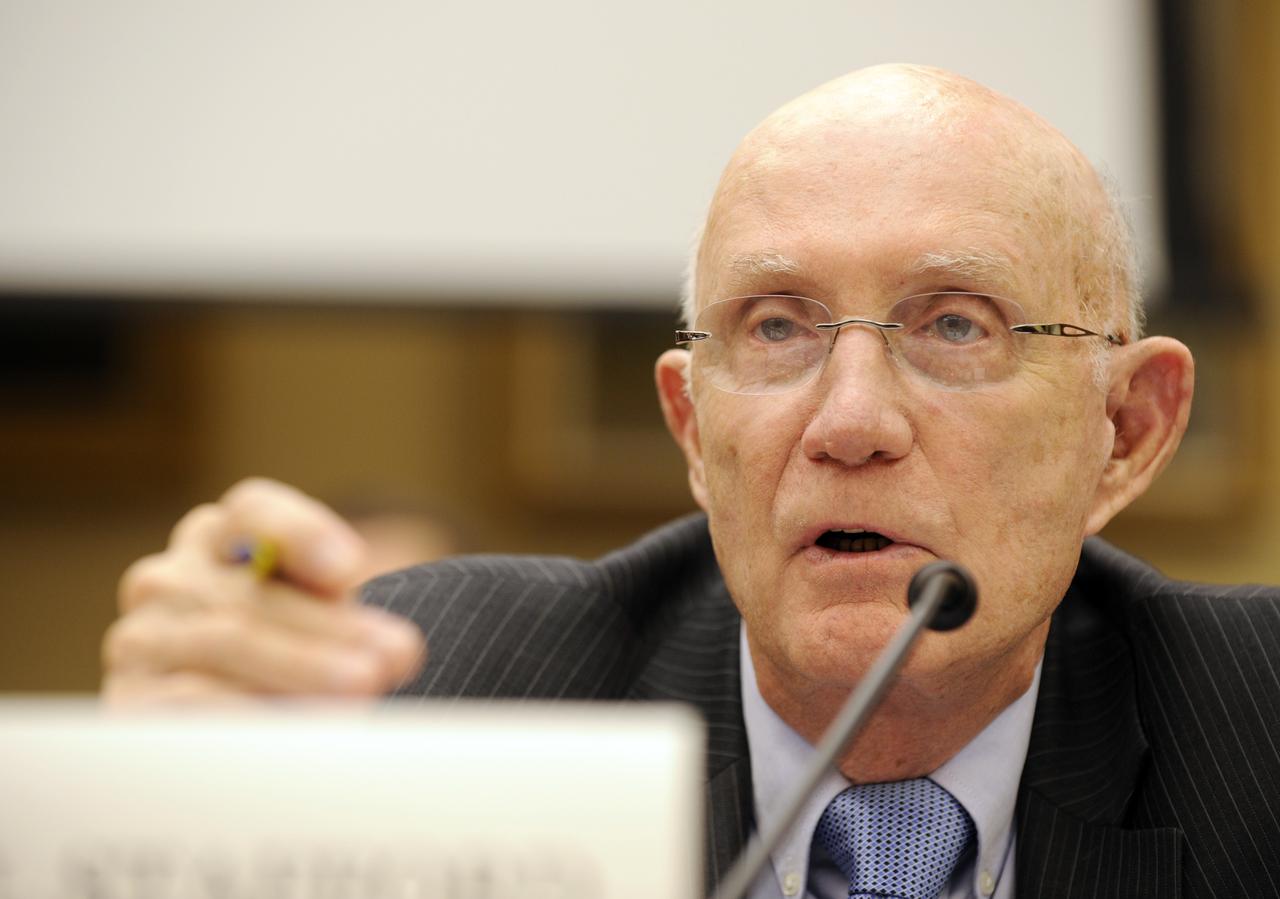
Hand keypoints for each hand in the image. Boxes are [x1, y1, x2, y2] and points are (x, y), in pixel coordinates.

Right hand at [103, 478, 425, 704]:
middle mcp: (168, 579)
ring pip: (226, 642)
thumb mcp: (320, 621)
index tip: (347, 569)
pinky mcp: (129, 699)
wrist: (234, 717)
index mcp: (219, 538)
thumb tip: (390, 650)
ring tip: (363, 691)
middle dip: (332, 628)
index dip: (301, 533)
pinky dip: (252, 710)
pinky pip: (189, 699)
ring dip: (303, 669)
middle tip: (395, 655)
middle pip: (252, 591)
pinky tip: (297, 727)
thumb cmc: (292, 655)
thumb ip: (341, 615)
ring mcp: (141, 638)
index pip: (254, 512)